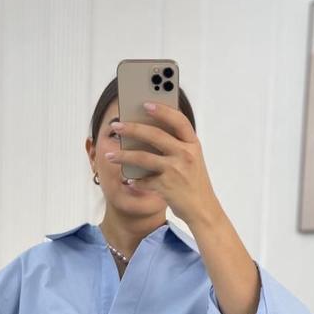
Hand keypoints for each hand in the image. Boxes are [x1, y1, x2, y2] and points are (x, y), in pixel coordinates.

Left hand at [106, 101, 220, 226]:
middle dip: (132, 128)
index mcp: (193, 144)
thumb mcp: (191, 159)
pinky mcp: (166, 187)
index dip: (162, 110)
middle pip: (154, 135)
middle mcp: (186, 154)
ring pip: (143, 158)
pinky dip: (135, 181)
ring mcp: (176, 170)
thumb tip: (144, 132)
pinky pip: (144, 180)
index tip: (145, 104)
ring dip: (123, 156)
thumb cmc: (194, 182)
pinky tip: (128, 180)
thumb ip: (175, 145)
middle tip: (116, 126)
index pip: (178, 120)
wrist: (203, 209)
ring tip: (109, 155)